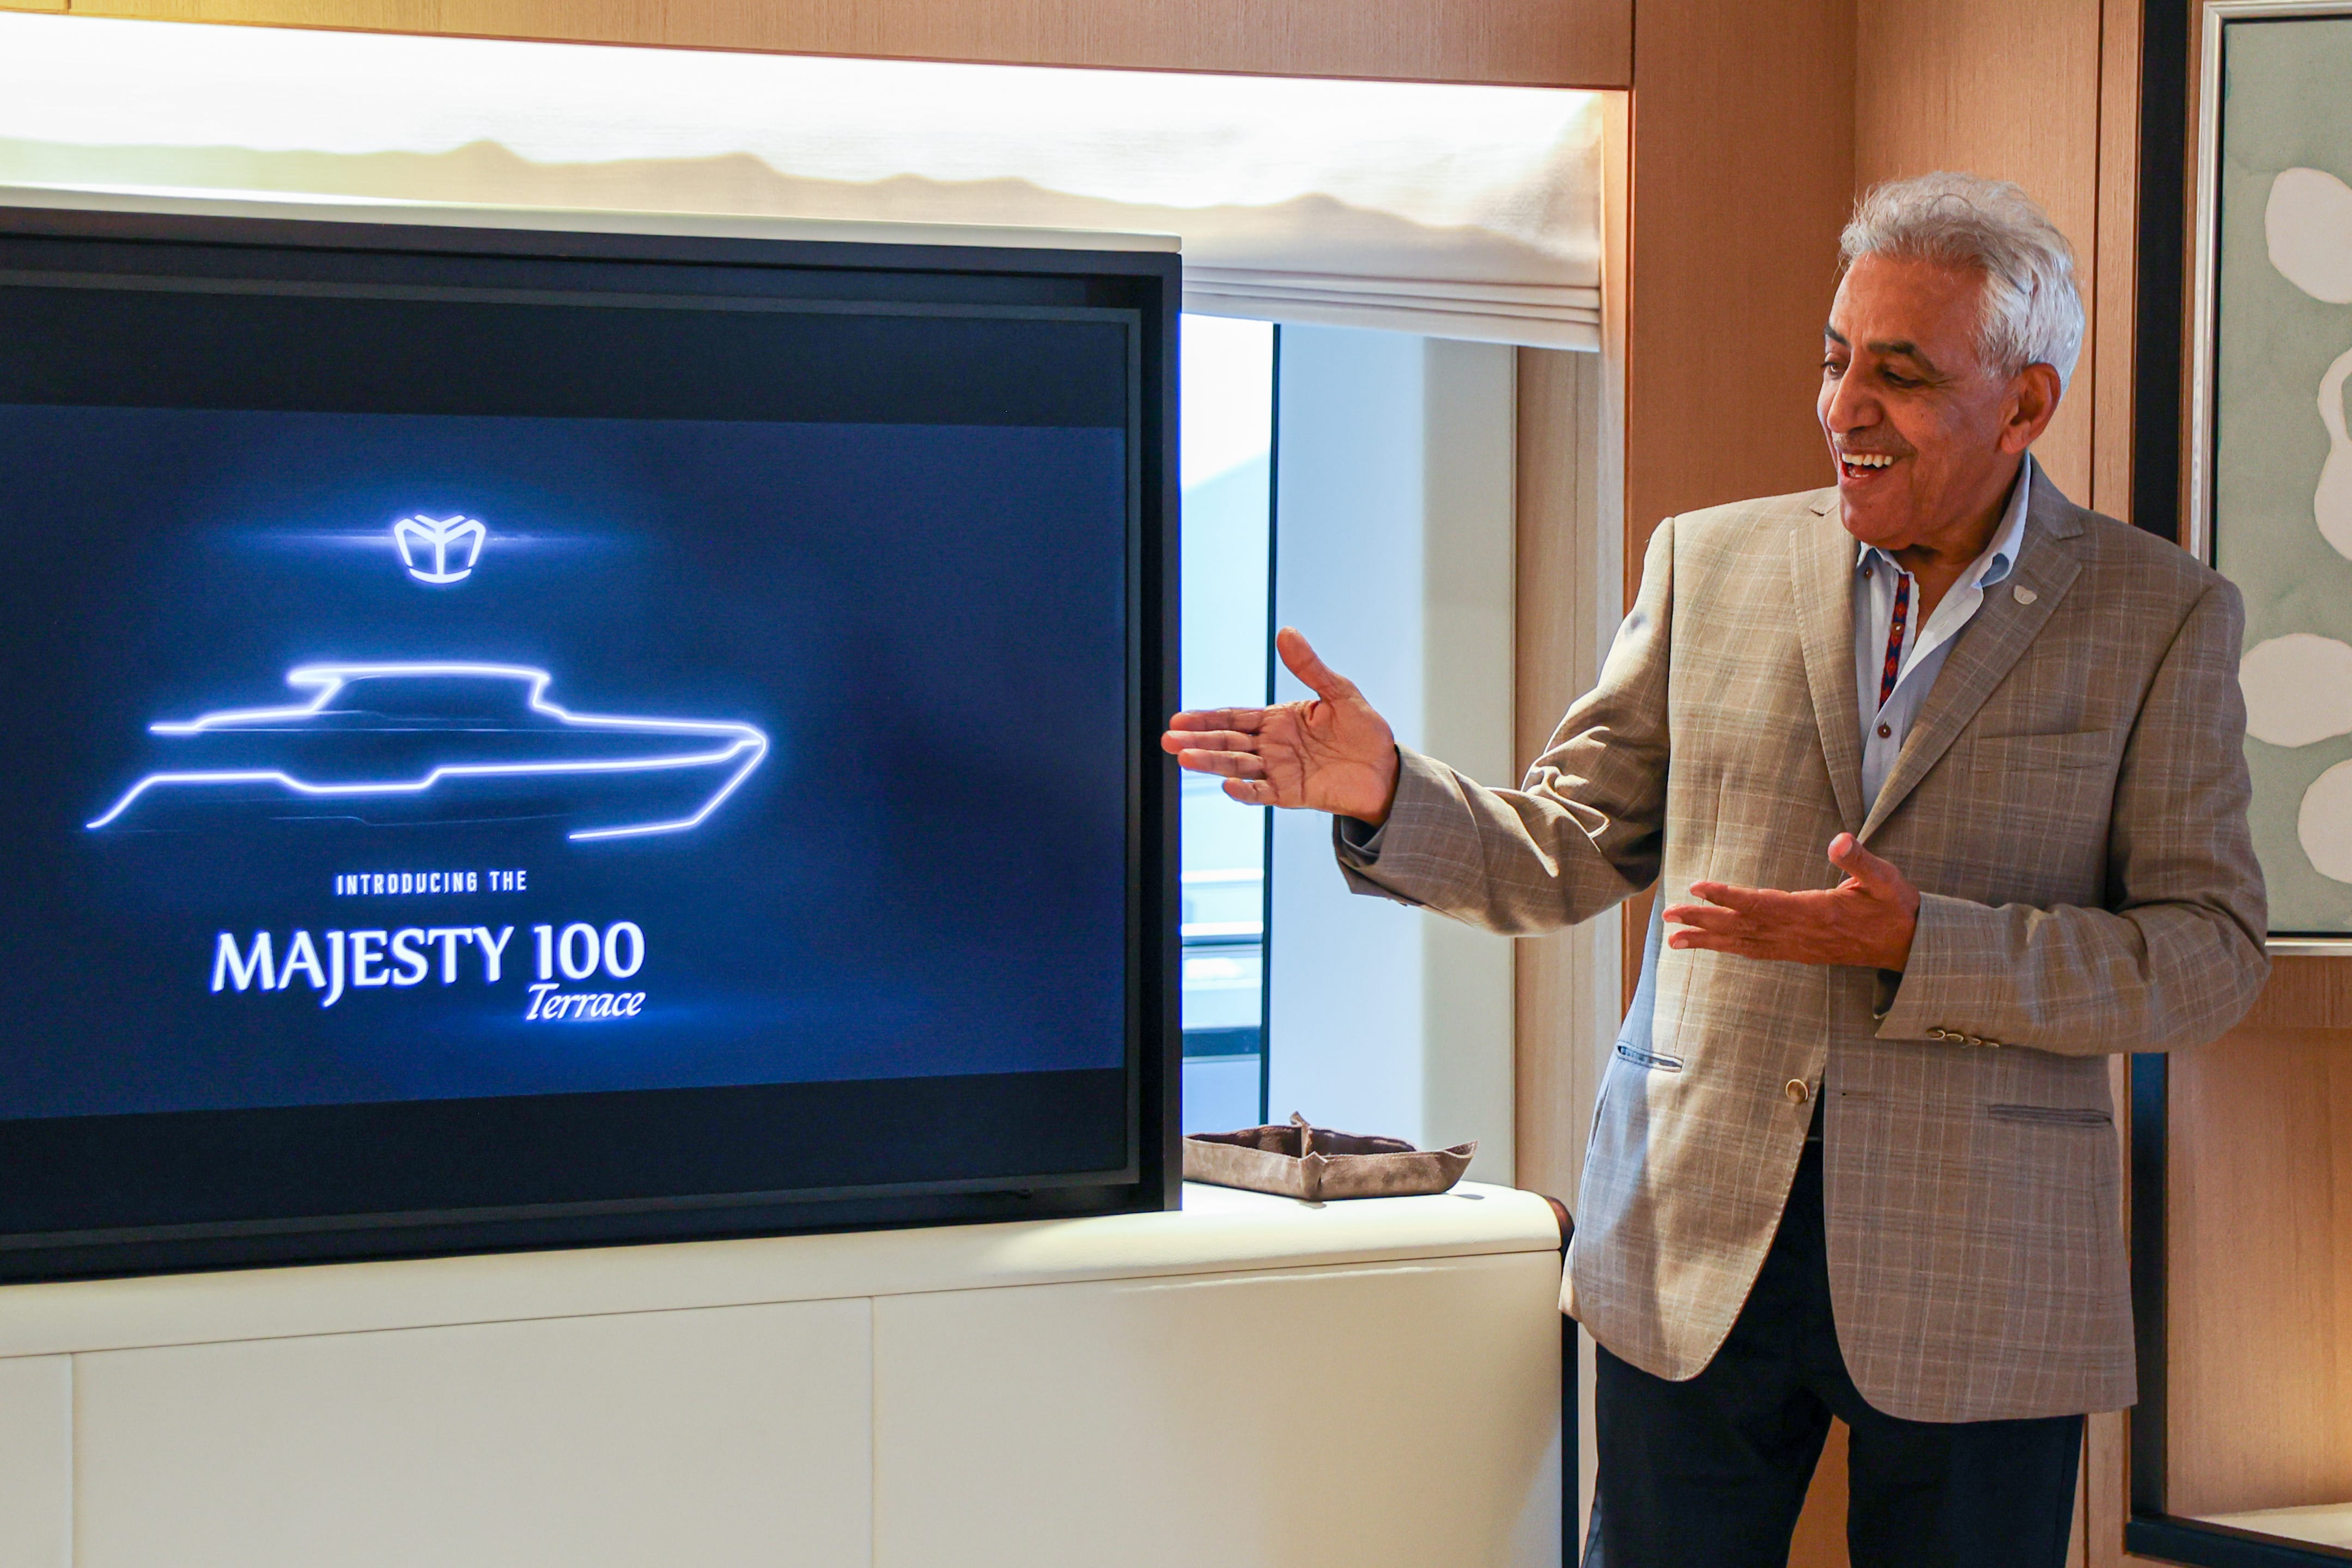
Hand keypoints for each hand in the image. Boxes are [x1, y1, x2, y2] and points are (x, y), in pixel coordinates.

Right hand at [1160, 628, 1400, 822]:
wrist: (1387, 769)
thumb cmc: (1365, 732)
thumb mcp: (1339, 692)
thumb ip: (1309, 667)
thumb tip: (1286, 633)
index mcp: (1279, 720)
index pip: (1234, 718)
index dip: (1206, 718)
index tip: (1180, 718)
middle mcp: (1273, 746)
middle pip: (1228, 742)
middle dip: (1198, 741)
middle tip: (1169, 739)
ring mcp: (1280, 770)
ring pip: (1237, 765)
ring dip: (1211, 763)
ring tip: (1185, 758)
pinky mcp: (1292, 793)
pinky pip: (1263, 792)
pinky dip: (1245, 791)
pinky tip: (1227, 785)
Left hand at [1663, 834, 1920, 969]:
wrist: (1909, 945)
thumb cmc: (1895, 906)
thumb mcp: (1885, 878)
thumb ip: (1860, 860)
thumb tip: (1839, 840)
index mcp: (1814, 911)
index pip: (1761, 903)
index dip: (1727, 896)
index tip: (1696, 886)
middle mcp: (1799, 933)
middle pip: (1742, 927)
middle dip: (1702, 921)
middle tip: (1667, 917)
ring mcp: (1797, 947)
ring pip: (1744, 944)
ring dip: (1708, 941)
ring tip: (1673, 939)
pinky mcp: (1799, 953)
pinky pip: (1757, 952)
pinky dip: (1730, 949)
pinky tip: (1710, 947)